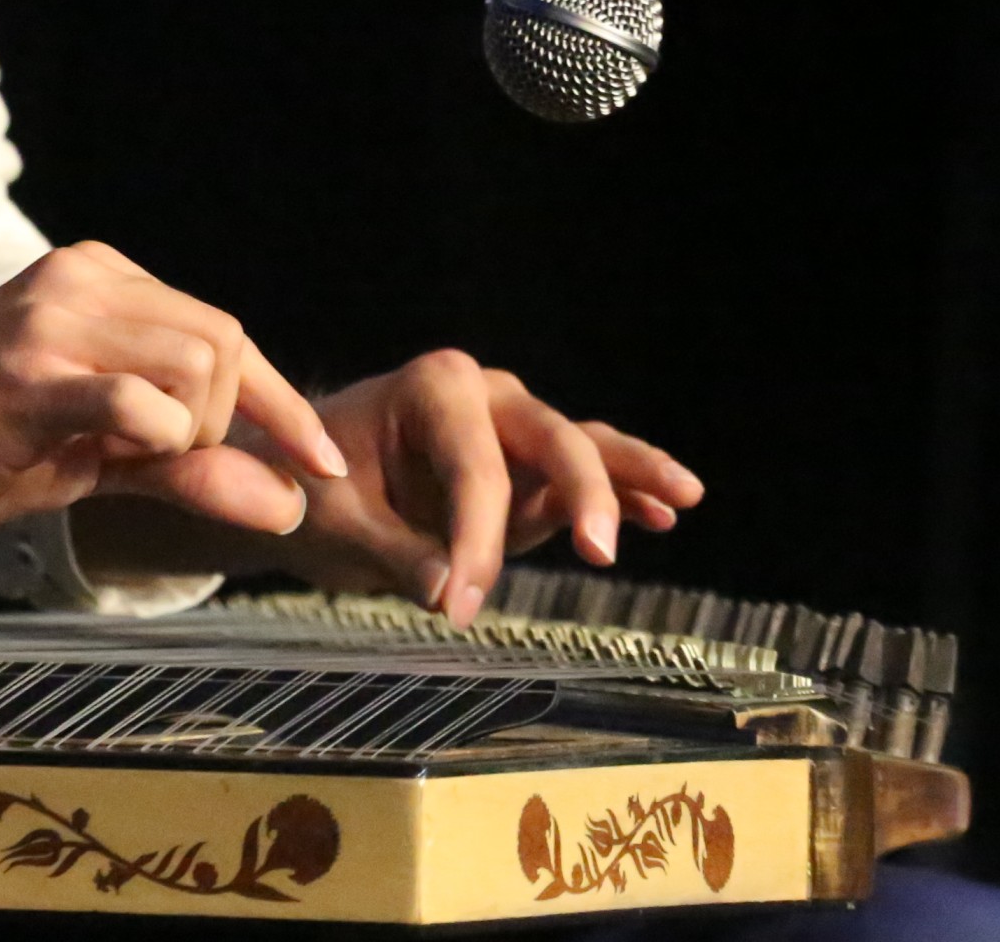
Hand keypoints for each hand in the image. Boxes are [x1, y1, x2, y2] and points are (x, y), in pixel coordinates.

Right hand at [0, 242, 347, 552]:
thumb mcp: (99, 458)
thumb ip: (191, 468)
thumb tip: (287, 505)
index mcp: (100, 278)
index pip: (226, 331)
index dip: (283, 405)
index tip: (322, 462)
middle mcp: (81, 278)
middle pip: (225, 345)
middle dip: (221, 425)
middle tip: (152, 465)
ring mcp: (52, 318)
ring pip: (196, 371)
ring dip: (182, 438)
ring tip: (110, 460)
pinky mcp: (26, 373)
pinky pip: (136, 405)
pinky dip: (152, 443)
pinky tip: (101, 459)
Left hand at [272, 352, 704, 623]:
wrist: (314, 483)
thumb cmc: (319, 493)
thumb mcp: (336, 524)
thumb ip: (392, 553)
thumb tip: (448, 594)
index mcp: (434, 389)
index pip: (474, 469)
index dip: (475, 542)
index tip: (458, 609)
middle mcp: (486, 395)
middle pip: (551, 438)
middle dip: (580, 492)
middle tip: (599, 552)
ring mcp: (515, 429)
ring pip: (585, 446)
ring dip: (633, 473)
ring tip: (685, 496)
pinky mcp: (531, 470)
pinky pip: (585, 475)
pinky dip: (625, 492)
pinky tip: (665, 513)